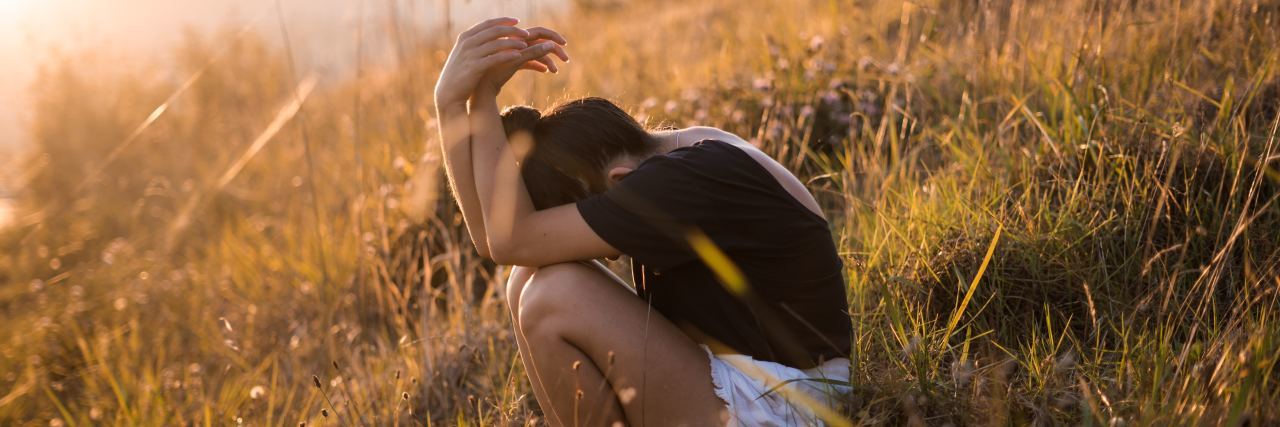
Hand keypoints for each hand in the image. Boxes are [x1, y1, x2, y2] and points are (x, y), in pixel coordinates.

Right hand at [434, 18, 562, 106]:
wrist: (448, 93)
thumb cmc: (460, 74)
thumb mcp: (465, 54)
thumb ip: (475, 43)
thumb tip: (491, 36)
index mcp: (465, 37)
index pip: (488, 24)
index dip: (504, 21)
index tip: (517, 21)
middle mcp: (467, 43)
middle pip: (494, 31)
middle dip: (512, 30)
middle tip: (526, 33)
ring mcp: (470, 54)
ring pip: (497, 43)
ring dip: (513, 43)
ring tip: (525, 45)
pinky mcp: (475, 67)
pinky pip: (495, 58)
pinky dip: (508, 55)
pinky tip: (519, 56)